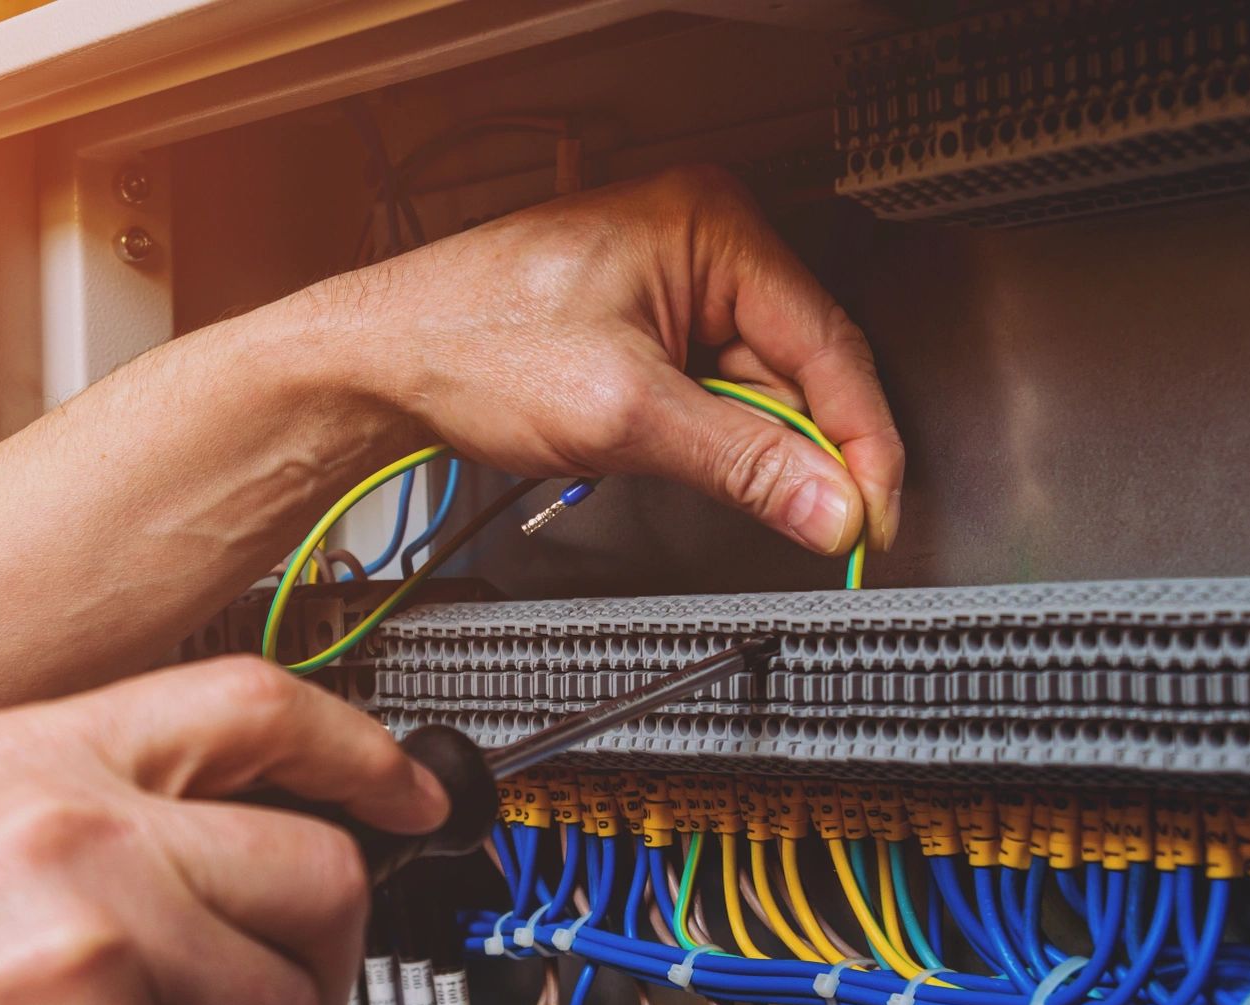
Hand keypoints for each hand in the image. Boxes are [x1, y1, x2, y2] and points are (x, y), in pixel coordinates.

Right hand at [0, 656, 443, 1004]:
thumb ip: (72, 822)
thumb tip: (227, 842)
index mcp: (10, 752)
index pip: (254, 705)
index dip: (363, 751)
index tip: (416, 791)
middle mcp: (66, 828)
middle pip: (322, 867)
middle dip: (309, 952)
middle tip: (239, 1003)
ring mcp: (95, 948)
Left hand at [324, 164, 903, 554]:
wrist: (376, 362)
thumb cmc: (466, 344)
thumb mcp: (624, 414)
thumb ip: (742, 465)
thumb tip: (828, 509)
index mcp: (714, 226)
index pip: (830, 346)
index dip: (861, 445)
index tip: (873, 518)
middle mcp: (705, 242)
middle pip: (801, 370)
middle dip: (809, 453)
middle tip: (827, 534)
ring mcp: (678, 284)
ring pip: (758, 390)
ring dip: (754, 452)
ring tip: (732, 495)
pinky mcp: (650, 326)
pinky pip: (713, 394)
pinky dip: (715, 443)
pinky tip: (693, 466)